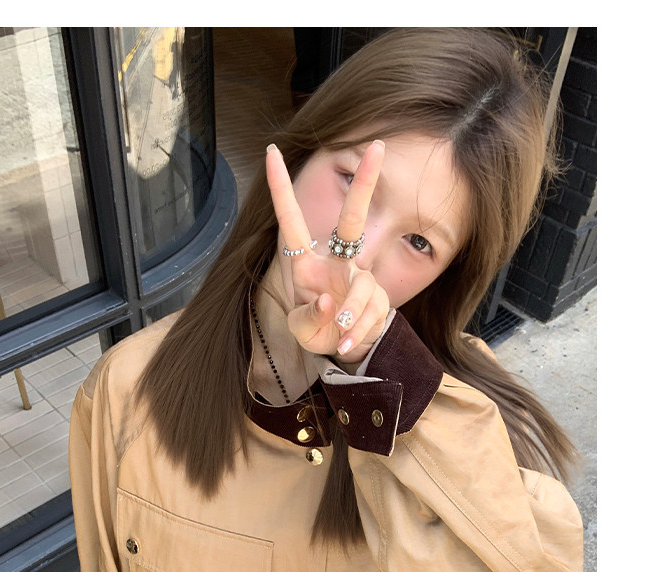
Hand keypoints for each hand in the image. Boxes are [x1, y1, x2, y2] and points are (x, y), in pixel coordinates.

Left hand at [266, 140, 390, 364]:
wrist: (344, 346)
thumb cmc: (316, 329)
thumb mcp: (301, 331)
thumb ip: (308, 318)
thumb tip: (326, 303)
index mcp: (307, 264)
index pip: (292, 223)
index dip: (281, 189)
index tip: (271, 152)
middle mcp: (336, 262)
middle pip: (353, 219)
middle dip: (366, 183)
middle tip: (377, 146)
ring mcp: (360, 276)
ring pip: (361, 288)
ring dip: (350, 316)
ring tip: (340, 335)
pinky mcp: (379, 296)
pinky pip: (372, 312)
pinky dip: (358, 331)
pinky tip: (346, 342)